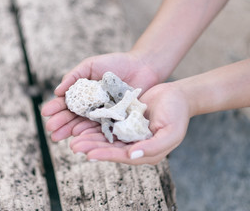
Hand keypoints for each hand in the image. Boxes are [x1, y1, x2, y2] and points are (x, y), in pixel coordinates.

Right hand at [41, 52, 159, 141]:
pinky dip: (89, 132)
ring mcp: (103, 115)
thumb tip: (57, 92)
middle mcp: (91, 107)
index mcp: (83, 94)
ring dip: (70, 131)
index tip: (46, 113)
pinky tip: (79, 135)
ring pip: (84, 125)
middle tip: (50, 129)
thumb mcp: (90, 65)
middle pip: (73, 117)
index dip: (56, 108)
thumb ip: (73, 76)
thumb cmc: (115, 63)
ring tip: (59, 136)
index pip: (66, 103)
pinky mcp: (116, 120)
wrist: (142, 66)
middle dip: (61, 123)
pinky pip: (101, 127)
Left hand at [70, 82, 190, 164]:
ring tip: (73, 138)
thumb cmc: (177, 114)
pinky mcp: (123, 120)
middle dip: (91, 147)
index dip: (105, 155)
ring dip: (89, 138)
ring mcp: (128, 132)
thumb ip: (152, 148)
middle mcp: (134, 145)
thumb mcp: (170, 133)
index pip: (122, 156)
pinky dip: (94, 125)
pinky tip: (81, 125)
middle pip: (109, 148)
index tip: (88, 155)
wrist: (178, 95)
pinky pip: (106, 124)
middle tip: (74, 146)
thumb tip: (131, 156)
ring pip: (105, 137)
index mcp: (145, 152)